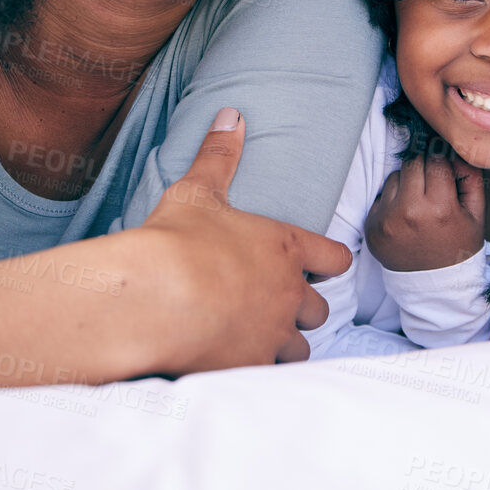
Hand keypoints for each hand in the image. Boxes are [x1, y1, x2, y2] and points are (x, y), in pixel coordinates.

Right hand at [138, 109, 350, 368]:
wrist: (154, 300)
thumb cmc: (177, 240)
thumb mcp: (197, 190)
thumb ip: (219, 154)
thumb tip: (231, 114)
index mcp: (285, 249)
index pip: (334, 258)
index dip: (328, 262)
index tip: (317, 266)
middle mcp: (289, 294)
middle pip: (321, 309)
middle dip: (302, 309)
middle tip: (274, 303)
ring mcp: (273, 335)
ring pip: (300, 348)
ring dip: (284, 344)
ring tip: (256, 338)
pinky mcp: (250, 369)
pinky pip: (269, 375)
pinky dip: (256, 371)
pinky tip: (234, 365)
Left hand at [364, 152, 485, 271]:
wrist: (434, 285)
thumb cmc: (458, 248)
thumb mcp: (476, 215)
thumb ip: (471, 179)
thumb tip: (457, 153)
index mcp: (439, 209)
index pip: (436, 160)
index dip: (443, 161)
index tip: (445, 168)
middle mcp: (409, 212)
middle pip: (412, 163)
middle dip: (424, 167)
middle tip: (432, 183)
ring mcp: (386, 219)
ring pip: (394, 176)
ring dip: (407, 182)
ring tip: (419, 202)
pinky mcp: (371, 226)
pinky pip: (381, 196)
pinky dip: (393, 200)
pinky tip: (406, 216)